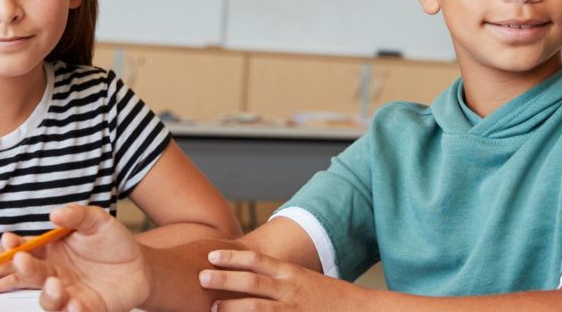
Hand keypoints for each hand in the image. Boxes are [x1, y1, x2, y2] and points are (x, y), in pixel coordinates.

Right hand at [13, 205, 148, 311]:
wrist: (139, 264)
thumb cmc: (112, 242)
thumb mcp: (97, 221)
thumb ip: (78, 215)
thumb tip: (55, 213)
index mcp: (51, 252)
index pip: (26, 250)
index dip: (14, 246)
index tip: (9, 240)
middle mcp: (54, 275)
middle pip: (32, 276)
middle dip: (24, 269)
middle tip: (21, 260)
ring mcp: (68, 293)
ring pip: (48, 301)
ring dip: (48, 295)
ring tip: (55, 285)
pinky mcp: (87, 308)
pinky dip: (72, 311)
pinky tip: (75, 303)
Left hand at [201, 250, 370, 310]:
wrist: (360, 311)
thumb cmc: (330, 298)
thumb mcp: (306, 281)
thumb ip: (282, 278)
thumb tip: (254, 273)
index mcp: (292, 274)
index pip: (258, 260)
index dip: (233, 257)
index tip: (211, 255)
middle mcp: (291, 290)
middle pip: (252, 282)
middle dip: (225, 279)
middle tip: (201, 277)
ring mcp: (292, 310)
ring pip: (256, 308)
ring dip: (231, 308)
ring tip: (211, 308)